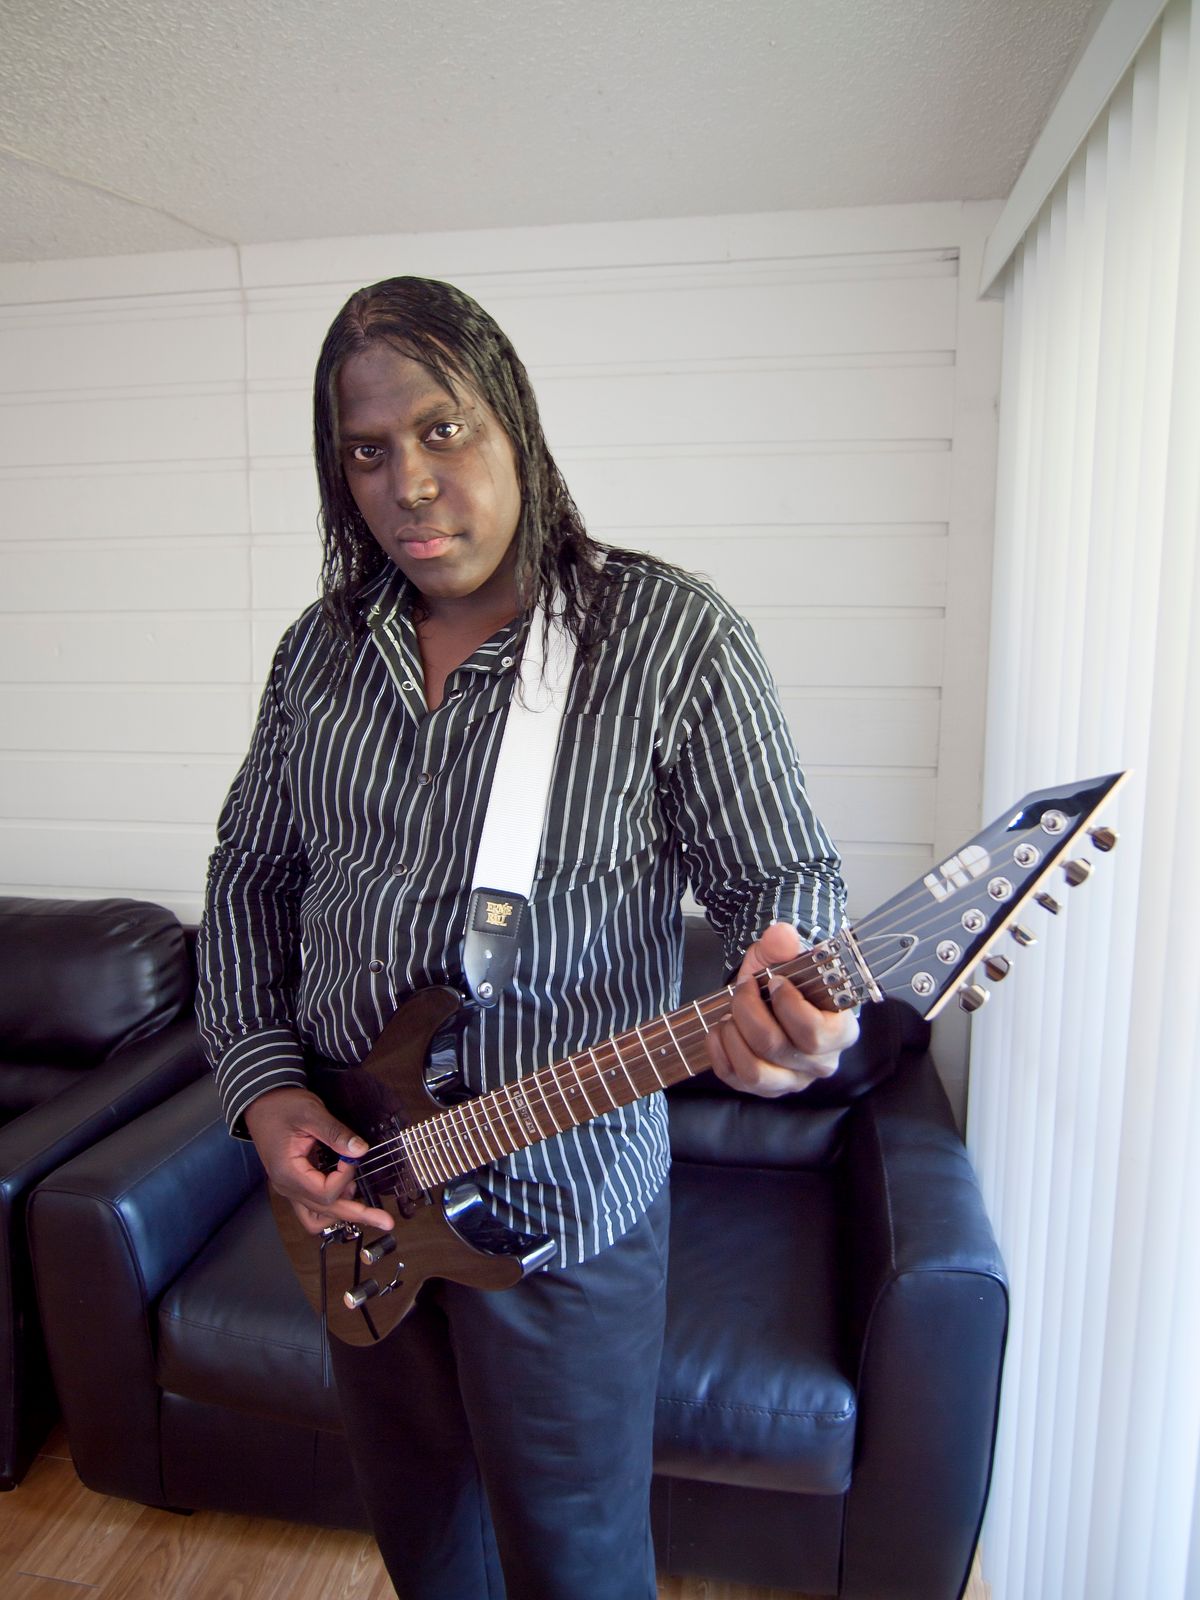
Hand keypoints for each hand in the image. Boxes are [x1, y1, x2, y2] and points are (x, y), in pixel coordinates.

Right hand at [244, 1086, 394, 1236]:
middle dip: (359, 1215)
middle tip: (385, 1221)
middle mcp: (287, 1187)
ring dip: (342, 1212)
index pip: (325, 1192)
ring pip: (317, 1216)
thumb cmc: (282, 1105)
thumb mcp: (311, 1113)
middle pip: (326, 1211)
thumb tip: (361, 1150)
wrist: (262, 1102)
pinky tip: (346, 1192)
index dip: (345, 1177)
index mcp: (288, 1172)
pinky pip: (312, 1206)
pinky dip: (331, 1205)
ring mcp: (290, 1188)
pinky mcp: (295, 1183)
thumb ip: (336, 1133)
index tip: (352, 1156)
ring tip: (364, 1202)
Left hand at [707, 921, 858, 1097]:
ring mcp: (793, 1080)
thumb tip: (782, 936)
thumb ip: (783, 946)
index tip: (775, 981)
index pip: (814, 1031)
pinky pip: (735, 1079)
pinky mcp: (766, 1089)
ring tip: (730, 1014)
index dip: (787, 1004)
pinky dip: (719, 1051)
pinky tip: (720, 1030)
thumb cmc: (787, 982)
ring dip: (733, 1035)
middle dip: (749, 1011)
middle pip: (776, 1047)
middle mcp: (820, 1062)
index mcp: (839, 1031)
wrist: (772, 998)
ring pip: (755, 1072)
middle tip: (744, 989)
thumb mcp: (784, 958)